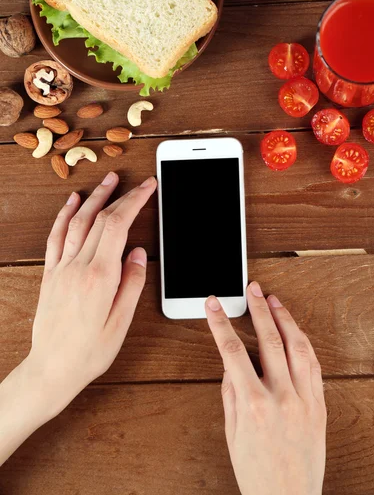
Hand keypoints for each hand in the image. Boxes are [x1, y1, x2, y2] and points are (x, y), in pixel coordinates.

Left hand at [28, 172, 156, 418]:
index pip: (119, 226)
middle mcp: (78, 266)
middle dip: (122, 195)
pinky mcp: (50, 273)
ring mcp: (61, 268)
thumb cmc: (88, 352)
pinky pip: (56, 236)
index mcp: (100, 277)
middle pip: (102, 219)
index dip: (135, 201)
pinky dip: (64, 215)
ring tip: (109, 180)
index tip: (148, 187)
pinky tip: (73, 202)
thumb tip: (139, 253)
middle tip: (139, 183)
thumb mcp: (121, 323)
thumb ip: (132, 284)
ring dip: (95, 197)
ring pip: (78, 222)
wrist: (51, 369)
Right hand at [206, 283, 326, 494]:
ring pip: (297, 346)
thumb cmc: (257, 473)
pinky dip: (304, 343)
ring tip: (274, 301)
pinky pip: (314, 365)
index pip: (232, 351)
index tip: (214, 304)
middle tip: (252, 289)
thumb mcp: (232, 434)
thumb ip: (230, 394)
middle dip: (258, 309)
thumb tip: (230, 365)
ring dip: (285, 319)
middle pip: (269, 339)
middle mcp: (281, 397)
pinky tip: (295, 331)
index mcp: (253, 405)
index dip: (220, 323)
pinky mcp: (320, 405)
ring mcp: (304, 400)